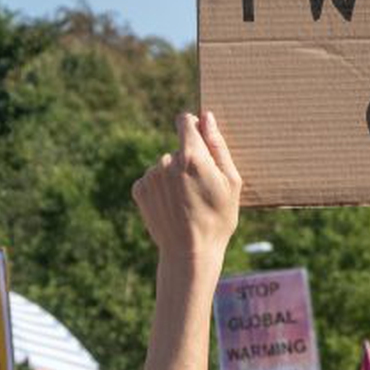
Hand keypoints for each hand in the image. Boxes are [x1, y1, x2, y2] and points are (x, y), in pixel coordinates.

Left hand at [132, 112, 240, 266]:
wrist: (189, 253)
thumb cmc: (218, 218)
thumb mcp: (230, 182)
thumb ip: (218, 146)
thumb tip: (207, 117)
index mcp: (191, 156)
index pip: (185, 120)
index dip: (193, 127)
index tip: (199, 140)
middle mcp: (166, 161)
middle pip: (179, 149)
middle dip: (189, 161)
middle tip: (201, 189)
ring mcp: (150, 176)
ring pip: (165, 165)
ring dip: (174, 176)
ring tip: (186, 202)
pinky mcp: (139, 190)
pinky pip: (153, 179)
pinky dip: (162, 189)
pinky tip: (172, 206)